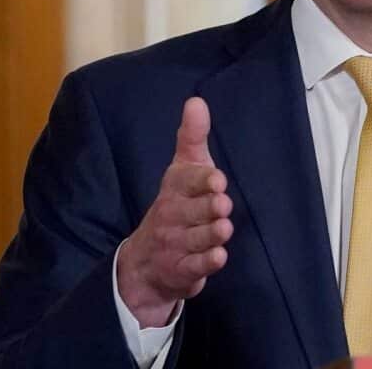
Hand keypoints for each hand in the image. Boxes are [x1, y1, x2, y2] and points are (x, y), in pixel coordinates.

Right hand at [116, 97, 233, 327]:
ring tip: (223, 229)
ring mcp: (175, 244)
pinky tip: (219, 257)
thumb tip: (196, 101)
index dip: (202, 181)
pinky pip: (195, 266)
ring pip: (196, 239)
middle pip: (193, 211)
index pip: (187, 181)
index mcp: (174, 188)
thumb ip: (192, 137)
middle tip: (222, 205)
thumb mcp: (184, 169)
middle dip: (208, 208)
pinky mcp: (182, 270)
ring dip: (211, 234)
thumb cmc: (178, 204)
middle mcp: (172, 215)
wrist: (147, 260)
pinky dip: (207, 263)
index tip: (217, 180)